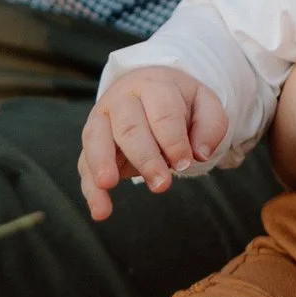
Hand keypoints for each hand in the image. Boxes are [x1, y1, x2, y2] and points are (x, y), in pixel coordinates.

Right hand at [78, 66, 232, 220]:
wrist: (149, 89)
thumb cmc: (180, 102)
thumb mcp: (205, 104)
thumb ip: (211, 126)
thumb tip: (200, 153)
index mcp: (154, 86)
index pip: (163, 113)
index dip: (174, 141)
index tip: (185, 164)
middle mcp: (122, 99)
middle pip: (129, 127)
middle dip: (146, 158)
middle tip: (162, 184)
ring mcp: (101, 118)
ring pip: (96, 138)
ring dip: (102, 163)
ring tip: (109, 185)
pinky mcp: (91, 143)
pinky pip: (85, 164)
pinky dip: (90, 189)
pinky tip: (100, 210)